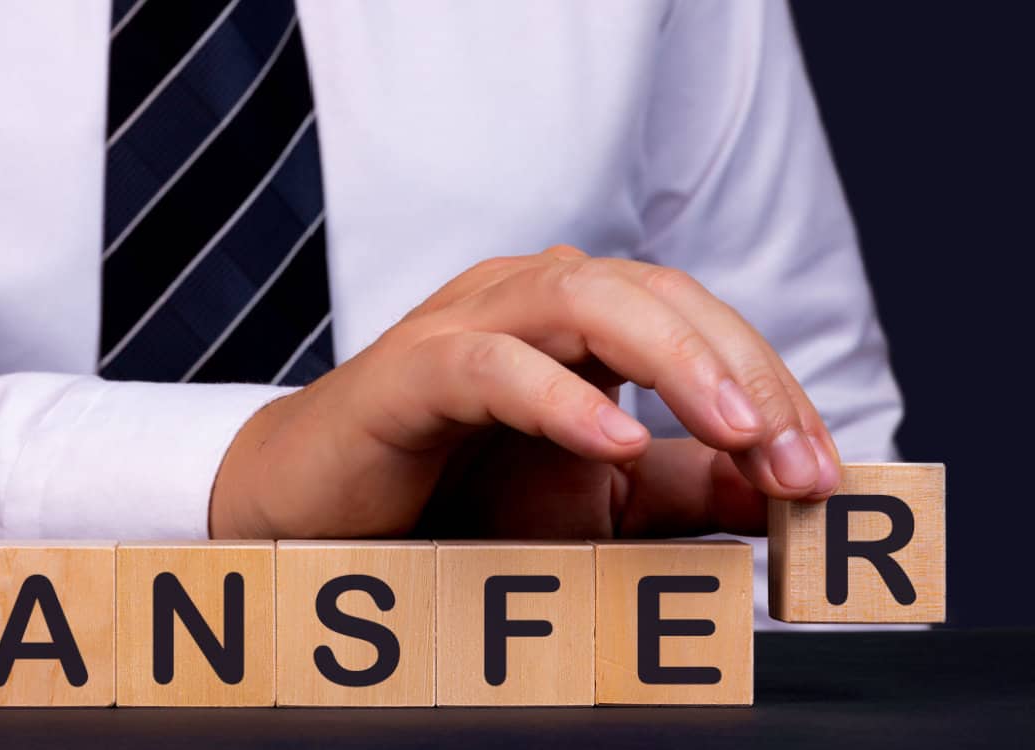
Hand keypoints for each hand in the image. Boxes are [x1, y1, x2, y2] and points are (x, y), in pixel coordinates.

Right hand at [209, 246, 840, 539]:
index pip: (697, 318)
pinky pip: (491, 366)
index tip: (821, 472)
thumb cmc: (445, 491)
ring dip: (677, 360)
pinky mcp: (408, 373)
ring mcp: (463, 325)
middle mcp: (523, 298)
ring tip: (738, 429)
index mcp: (573, 317)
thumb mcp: (584, 498)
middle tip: (798, 462)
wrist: (312, 507)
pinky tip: (617, 439)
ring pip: (583, 298)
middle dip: (745, 372)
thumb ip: (672, 486)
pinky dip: (560, 398)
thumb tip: (768, 487)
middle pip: (658, 292)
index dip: (773, 385)